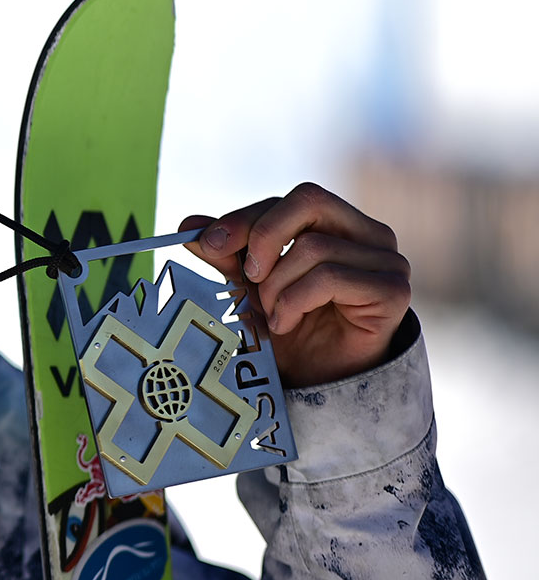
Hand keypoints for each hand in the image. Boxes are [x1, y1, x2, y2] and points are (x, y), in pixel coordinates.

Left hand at [180, 183, 410, 388]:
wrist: (317, 380)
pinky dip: (295, 301)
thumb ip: (226, 253)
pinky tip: (288, 323)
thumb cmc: (290, 326)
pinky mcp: (393, 291)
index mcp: (338, 223)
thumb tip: (186, 225)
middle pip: (309, 199)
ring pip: (313, 246)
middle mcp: (369, 234)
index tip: (208, 245)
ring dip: (277, 285)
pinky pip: (330, 277)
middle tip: (247, 275)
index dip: (246, 218)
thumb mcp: (249, 284)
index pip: (290, 200)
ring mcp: (388, 261)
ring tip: (274, 314)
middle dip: (263, 235)